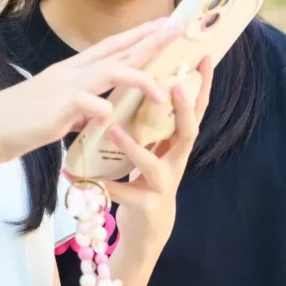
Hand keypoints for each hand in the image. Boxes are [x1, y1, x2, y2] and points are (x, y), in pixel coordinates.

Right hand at [0, 17, 183, 167]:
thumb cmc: (19, 121)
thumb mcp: (57, 109)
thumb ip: (80, 106)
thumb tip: (99, 111)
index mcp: (72, 70)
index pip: (111, 46)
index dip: (138, 35)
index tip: (162, 24)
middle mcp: (72, 72)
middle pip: (118, 50)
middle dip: (150, 40)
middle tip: (177, 28)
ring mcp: (65, 87)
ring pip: (111, 71)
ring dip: (140, 77)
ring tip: (164, 91)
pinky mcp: (58, 108)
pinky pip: (90, 106)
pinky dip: (105, 110)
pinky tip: (114, 119)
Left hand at [103, 56, 212, 255]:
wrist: (148, 229)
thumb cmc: (150, 179)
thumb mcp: (158, 147)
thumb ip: (156, 120)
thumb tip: (150, 79)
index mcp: (178, 143)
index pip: (196, 110)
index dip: (203, 85)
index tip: (205, 56)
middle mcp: (177, 162)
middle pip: (188, 133)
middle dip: (183, 109)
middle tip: (173, 85)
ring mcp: (163, 185)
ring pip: (152, 165)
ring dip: (134, 146)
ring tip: (113, 129)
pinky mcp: (145, 206)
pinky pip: (121, 193)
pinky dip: (101, 184)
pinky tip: (80, 175)